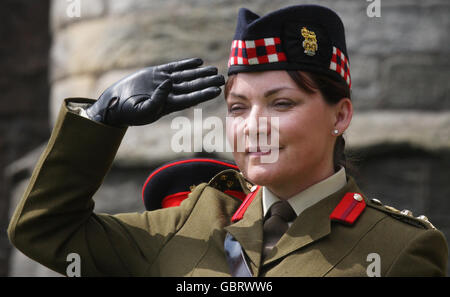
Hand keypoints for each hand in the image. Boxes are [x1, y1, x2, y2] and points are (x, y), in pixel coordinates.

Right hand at [86, 58, 224, 126]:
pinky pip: (174, 67)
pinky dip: (186, 64)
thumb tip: (168, 85)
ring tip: (214, 70)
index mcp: (167, 105)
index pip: (190, 99)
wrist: (115, 103)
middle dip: (206, 82)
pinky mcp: (156, 73)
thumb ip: (156, 101)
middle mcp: (169, 94)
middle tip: (222, 78)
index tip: (216, 91)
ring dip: (200, 73)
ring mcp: (163, 82)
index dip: (203, 94)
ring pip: (186, 76)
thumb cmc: (127, 112)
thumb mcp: (141, 110)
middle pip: (192, 86)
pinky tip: (198, 61)